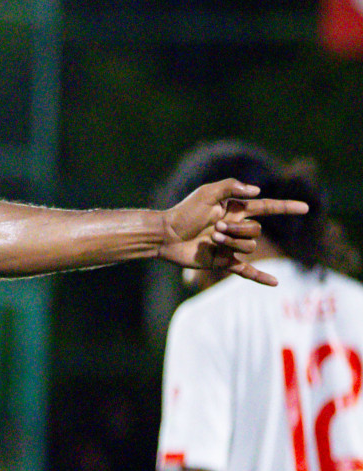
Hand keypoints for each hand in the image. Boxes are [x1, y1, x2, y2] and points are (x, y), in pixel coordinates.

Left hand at [158, 179, 308, 286]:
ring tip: (212, 238)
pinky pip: (246, 271)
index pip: (268, 208)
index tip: (305, 208)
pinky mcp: (223, 262)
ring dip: (232, 242)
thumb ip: (231, 187)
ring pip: (249, 247)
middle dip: (238, 229)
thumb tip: (257, 191)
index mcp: (236, 210)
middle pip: (256, 230)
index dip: (286, 207)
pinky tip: (275, 284)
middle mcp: (237, 227)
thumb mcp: (206, 193)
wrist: (165, 235)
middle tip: (216, 228)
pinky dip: (260, 277)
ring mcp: (231, 246)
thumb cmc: (184, 212)